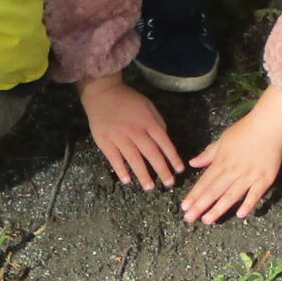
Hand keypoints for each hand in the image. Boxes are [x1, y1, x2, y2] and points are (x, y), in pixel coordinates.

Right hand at [80, 74, 184, 190]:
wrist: (102, 93)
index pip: (164, 142)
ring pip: (133, 159)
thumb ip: (157, 123)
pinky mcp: (104, 141)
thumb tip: (165, 143)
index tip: (179, 170)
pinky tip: (127, 180)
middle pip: (151, 153)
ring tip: (150, 187)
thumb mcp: (148, 106)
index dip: (173, 157)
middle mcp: (135, 131)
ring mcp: (119, 137)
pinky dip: (121, 170)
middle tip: (169, 183)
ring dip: (143, 174)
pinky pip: (114, 158)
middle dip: (162, 170)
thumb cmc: (128, 100)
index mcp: (148, 122)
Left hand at [183, 90, 281, 224]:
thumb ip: (208, 154)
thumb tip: (193, 163)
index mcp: (222, 162)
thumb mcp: (223, 140)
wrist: (269, 126)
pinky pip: (255, 194)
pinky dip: (248, 204)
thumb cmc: (245, 131)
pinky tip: (240, 215)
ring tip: (207, 220)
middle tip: (189, 219)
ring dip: (218, 209)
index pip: (205, 182)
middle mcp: (233, 171)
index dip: (194, 195)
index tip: (184, 207)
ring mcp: (249, 176)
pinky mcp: (265, 179)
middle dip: (200, 206)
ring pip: (231, 195)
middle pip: (214, 191)